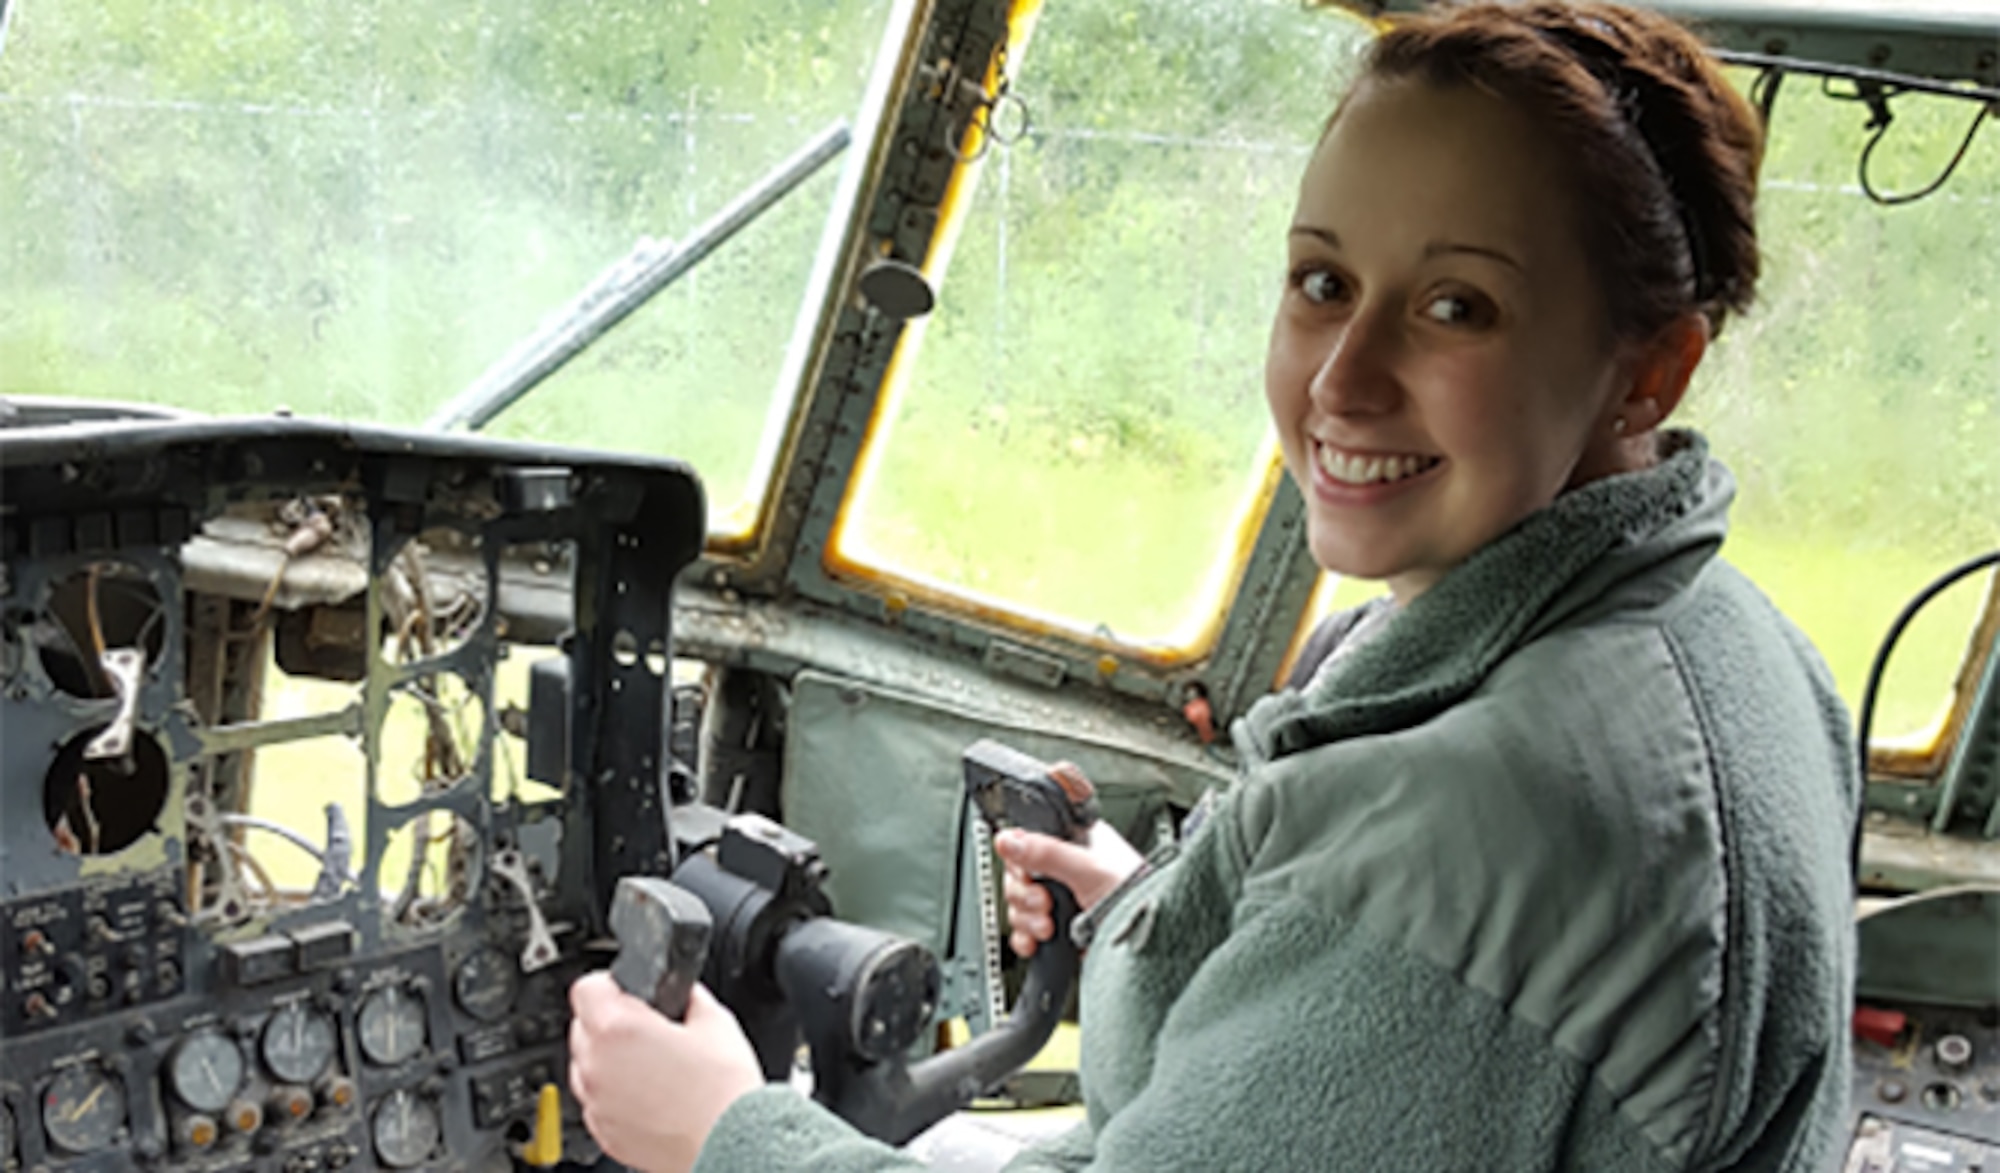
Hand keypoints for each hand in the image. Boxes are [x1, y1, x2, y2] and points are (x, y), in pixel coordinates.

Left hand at [568, 972, 762, 1172]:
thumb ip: (686, 995)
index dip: (612, 984)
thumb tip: (680, 992)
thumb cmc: (722, 1092)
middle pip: (584, 1025)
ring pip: (587, 1064)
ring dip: (610, 1059)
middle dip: (612, 1022)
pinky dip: (615, 1093)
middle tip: (650, 1031)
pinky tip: (652, 1095)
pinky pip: (597, 1099)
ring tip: (654, 1067)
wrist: (731, 1147)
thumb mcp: (715, 1020)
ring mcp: (596, 1102)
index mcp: (617, 1029)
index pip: (587, 986)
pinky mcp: (603, 1131)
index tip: (630, 994)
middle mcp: (596, 1065)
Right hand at [995, 819, 1142, 957]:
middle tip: (1046, 904)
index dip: (1021, 860)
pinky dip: (1026, 938)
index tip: (1028, 874)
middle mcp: (1067, 868)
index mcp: (1076, 842)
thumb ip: (1046, 852)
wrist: (1151, 942)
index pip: (1029, 842)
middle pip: (1019, 877)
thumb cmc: (1138, 895)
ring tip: (1050, 926)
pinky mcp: (1061, 929)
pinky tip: (1038, 942)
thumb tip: (1008, 840)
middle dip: (1026, 896)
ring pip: (1020, 906)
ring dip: (1028, 919)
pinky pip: (1026, 932)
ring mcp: (1063, 900)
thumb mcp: (1089, 868)